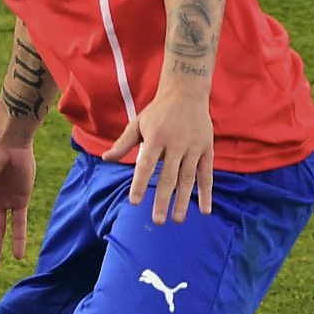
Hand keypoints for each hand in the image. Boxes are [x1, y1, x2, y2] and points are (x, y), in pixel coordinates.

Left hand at [102, 89, 213, 223]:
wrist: (186, 93)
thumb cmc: (158, 112)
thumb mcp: (137, 123)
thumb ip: (123, 143)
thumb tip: (105, 158)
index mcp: (156, 137)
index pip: (146, 165)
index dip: (140, 184)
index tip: (134, 202)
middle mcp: (176, 144)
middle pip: (168, 177)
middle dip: (163, 200)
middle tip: (158, 221)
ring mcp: (193, 147)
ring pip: (188, 178)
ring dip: (184, 201)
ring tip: (177, 220)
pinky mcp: (207, 150)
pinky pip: (207, 175)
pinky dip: (206, 193)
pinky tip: (204, 210)